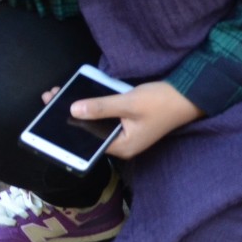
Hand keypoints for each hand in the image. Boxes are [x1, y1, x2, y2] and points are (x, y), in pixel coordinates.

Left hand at [47, 80, 201, 160]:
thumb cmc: (163, 101)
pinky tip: (80, 94)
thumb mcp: (129, 103)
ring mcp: (126, 133)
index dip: (67, 127)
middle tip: (50, 98)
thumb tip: (73, 110)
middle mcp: (122, 144)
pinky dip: (94, 106)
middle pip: (90, 132)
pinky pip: (106, 117)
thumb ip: (101, 108)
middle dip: (70, 115)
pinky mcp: (129, 122)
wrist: (191, 94)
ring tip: (59, 94)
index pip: (88, 142)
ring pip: (97, 123)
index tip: (50, 111)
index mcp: (123, 147)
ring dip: (80, 109)